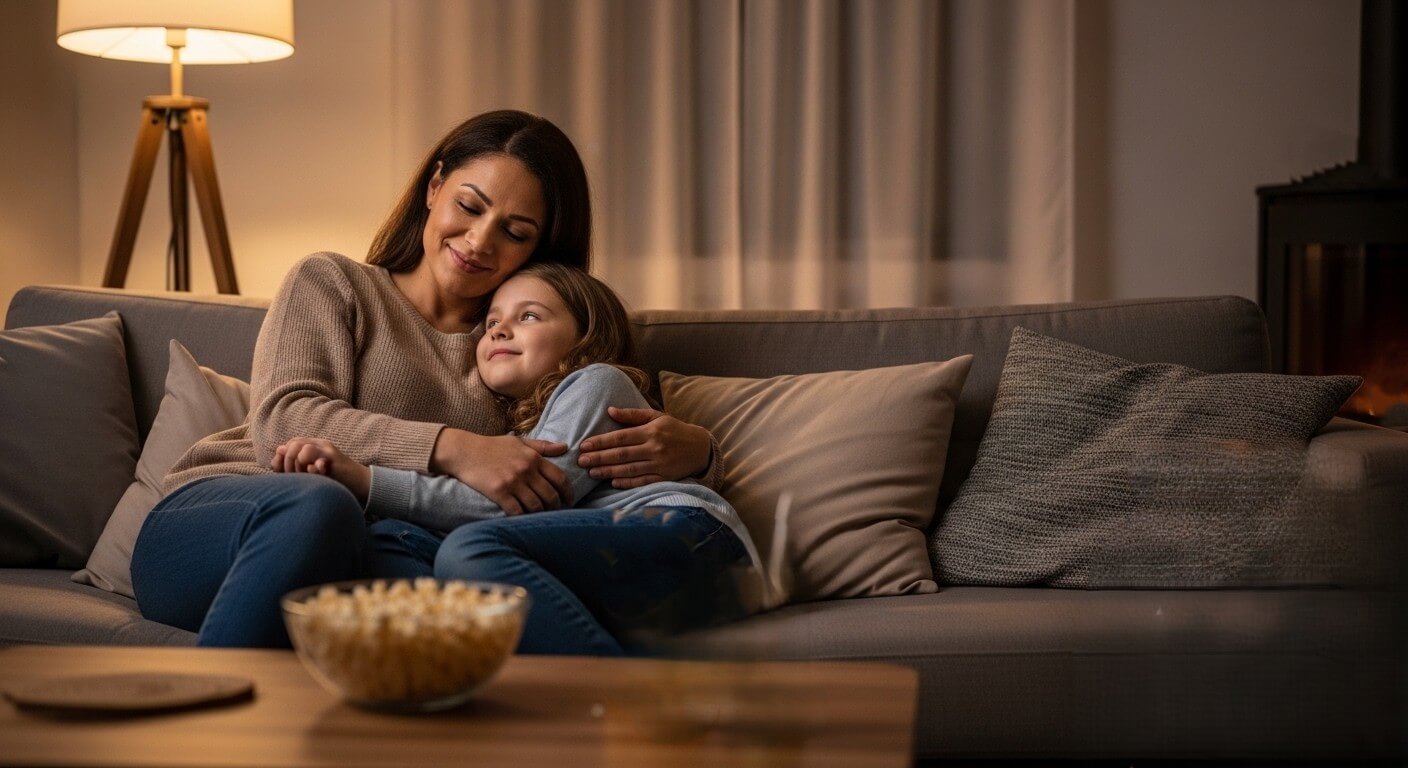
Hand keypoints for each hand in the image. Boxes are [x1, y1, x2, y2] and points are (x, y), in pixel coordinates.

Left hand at [272, 437, 370, 501]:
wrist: (362, 484)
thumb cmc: (335, 481)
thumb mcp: (311, 473)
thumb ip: (294, 464)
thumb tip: (279, 450)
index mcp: (315, 446)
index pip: (290, 444)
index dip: (283, 458)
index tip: (286, 473)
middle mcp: (321, 444)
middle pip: (293, 445)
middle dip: (288, 462)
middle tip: (295, 477)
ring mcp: (328, 450)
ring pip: (302, 449)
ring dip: (297, 464)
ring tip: (305, 475)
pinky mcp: (334, 458)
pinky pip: (313, 455)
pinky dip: (309, 465)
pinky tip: (313, 472)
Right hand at [432, 429, 571, 515]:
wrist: (463, 451)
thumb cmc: (492, 446)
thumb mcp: (519, 442)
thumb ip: (543, 446)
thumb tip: (565, 447)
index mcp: (534, 458)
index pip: (560, 478)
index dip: (568, 493)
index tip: (569, 501)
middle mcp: (526, 470)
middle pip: (550, 495)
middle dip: (556, 507)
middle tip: (555, 512)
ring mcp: (512, 482)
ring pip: (536, 506)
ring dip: (540, 514)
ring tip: (539, 516)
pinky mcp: (498, 492)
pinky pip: (516, 511)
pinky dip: (522, 517)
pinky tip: (522, 518)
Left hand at [578, 407, 711, 488]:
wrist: (700, 448)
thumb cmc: (674, 430)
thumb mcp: (656, 417)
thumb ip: (632, 415)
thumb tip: (609, 410)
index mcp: (650, 431)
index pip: (620, 437)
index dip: (601, 442)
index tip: (584, 445)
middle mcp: (654, 448)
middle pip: (622, 454)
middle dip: (599, 458)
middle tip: (581, 461)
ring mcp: (660, 464)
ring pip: (629, 469)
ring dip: (609, 471)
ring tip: (591, 472)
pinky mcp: (665, 477)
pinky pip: (643, 481)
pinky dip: (628, 483)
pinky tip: (613, 483)